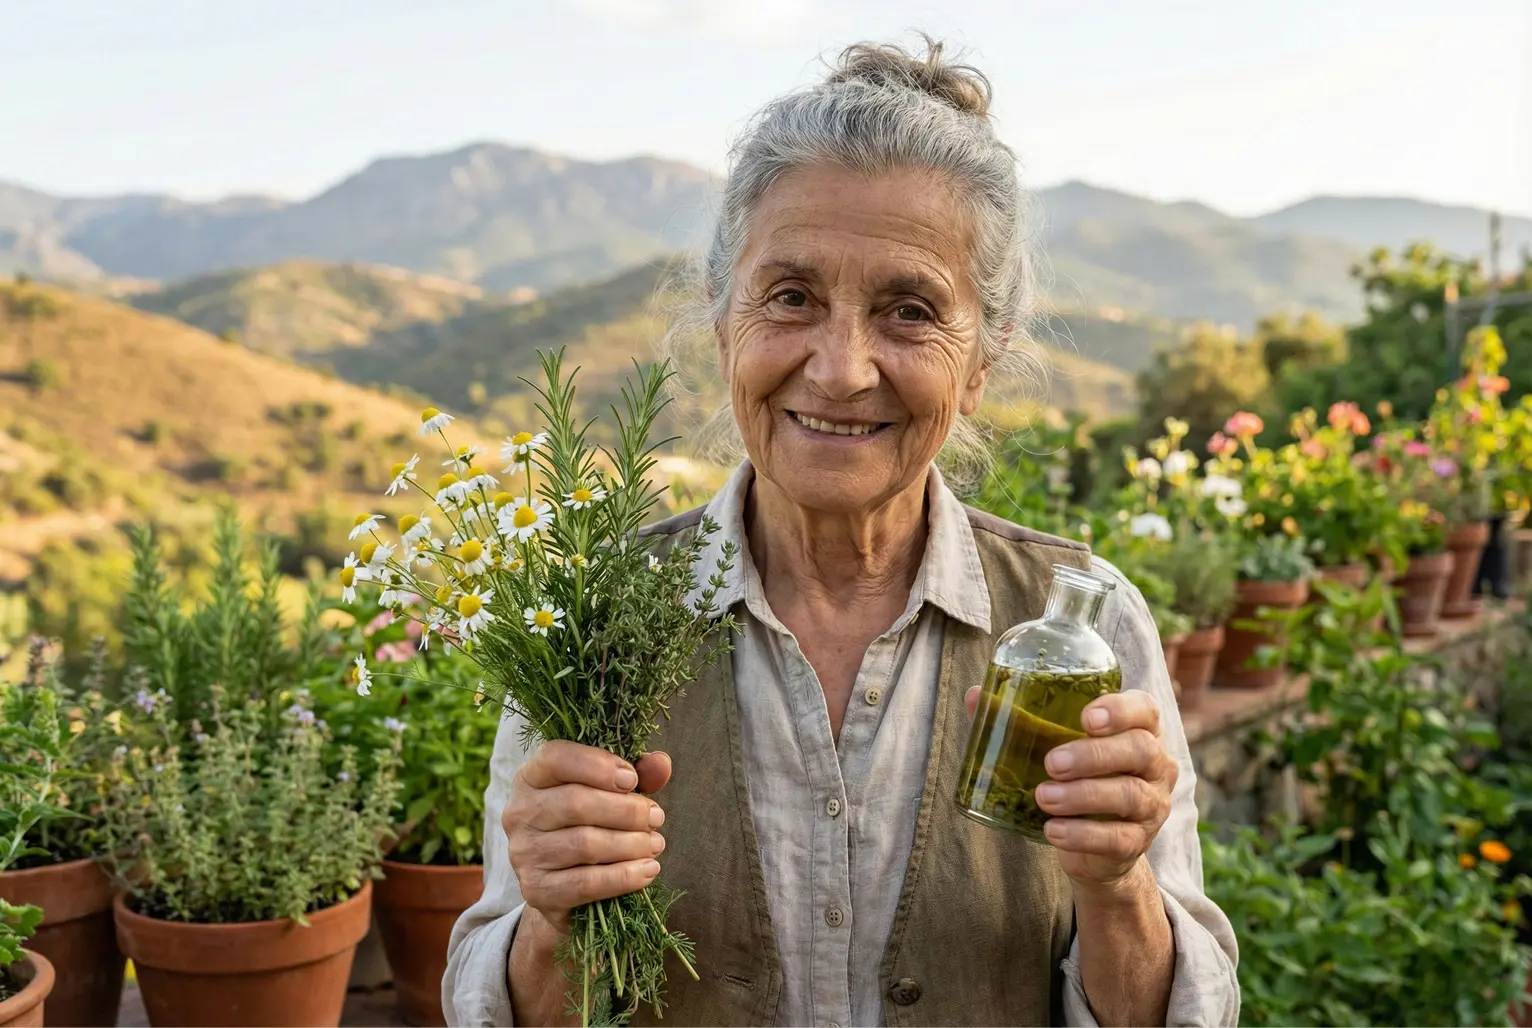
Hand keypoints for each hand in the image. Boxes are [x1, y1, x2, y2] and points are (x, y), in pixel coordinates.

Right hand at [503, 740, 671, 936]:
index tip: (632, 779)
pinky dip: (624, 876)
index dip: (597, 765)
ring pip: (584, 844)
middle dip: (626, 810)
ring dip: (631, 843)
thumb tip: (661, 764)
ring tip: (655, 843)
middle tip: (656, 817)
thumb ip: (636, 773)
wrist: (565, 887)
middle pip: (576, 803)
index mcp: (531, 778)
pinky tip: (648, 870)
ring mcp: (524, 854)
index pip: (555, 758)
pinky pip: (586, 883)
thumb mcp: (611, 792)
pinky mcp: (536, 890)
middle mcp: (519, 813)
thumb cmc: (590, 825)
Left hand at [964, 687, 1175, 889]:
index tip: (1085, 718)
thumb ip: (1019, 719)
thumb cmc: (1075, 776)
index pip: (1145, 709)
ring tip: (1043, 796)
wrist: (1095, 844)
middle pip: (1139, 750)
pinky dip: (1082, 834)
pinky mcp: (1137, 842)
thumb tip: (974, 695)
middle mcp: (1156, 764)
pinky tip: (1053, 831)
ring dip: (1083, 795)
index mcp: (1139, 730)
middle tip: (1051, 762)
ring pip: (1130, 795)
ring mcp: (1152, 805)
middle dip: (1094, 754)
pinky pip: (1118, 838)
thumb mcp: (1055, 745)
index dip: (1120, 710)